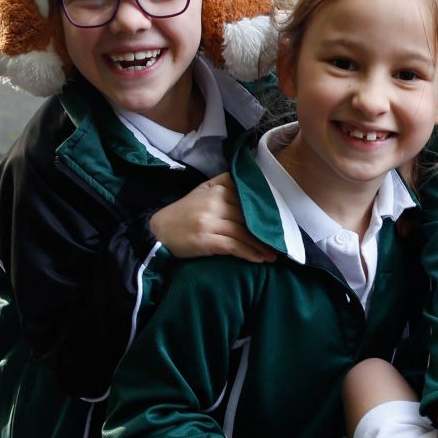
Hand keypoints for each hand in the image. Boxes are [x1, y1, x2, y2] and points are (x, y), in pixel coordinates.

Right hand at [149, 175, 276, 262]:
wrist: (157, 232)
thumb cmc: (182, 213)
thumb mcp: (200, 191)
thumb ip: (223, 183)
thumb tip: (248, 178)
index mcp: (216, 190)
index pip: (247, 199)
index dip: (264, 212)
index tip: (279, 222)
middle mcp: (214, 203)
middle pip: (247, 217)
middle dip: (266, 231)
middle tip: (280, 242)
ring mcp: (209, 222)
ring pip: (243, 232)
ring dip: (261, 246)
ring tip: (273, 255)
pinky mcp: (206, 240)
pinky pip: (233, 246)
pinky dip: (248, 253)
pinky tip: (259, 259)